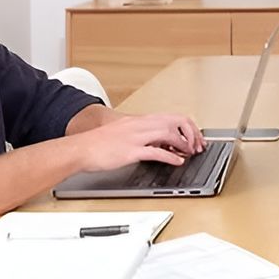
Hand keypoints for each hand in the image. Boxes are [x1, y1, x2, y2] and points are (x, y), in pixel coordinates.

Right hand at [74, 113, 204, 170]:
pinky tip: (177, 161)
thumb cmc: (99, 144)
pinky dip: (170, 156)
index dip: (187, 127)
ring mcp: (135, 137)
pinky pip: (156, 152)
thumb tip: (159, 144)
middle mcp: (139, 125)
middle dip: (191, 133)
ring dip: (184, 143)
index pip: (171, 117)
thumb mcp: (124, 133)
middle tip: (197, 146)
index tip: (195, 138)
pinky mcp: (130, 151)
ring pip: (168, 133)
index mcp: (139, 121)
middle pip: (175, 121)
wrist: (80, 148)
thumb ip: (142, 135)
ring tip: (190, 153)